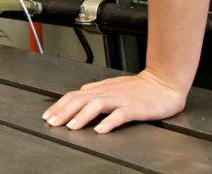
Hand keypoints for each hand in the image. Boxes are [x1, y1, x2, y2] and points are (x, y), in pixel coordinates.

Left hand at [43, 69, 187, 133]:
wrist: (164, 82)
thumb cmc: (140, 87)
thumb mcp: (113, 85)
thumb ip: (96, 90)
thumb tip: (79, 93)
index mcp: (101, 89)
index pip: (74, 95)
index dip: (59, 105)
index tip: (48, 116)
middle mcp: (107, 93)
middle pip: (81, 99)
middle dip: (64, 111)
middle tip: (52, 122)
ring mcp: (121, 99)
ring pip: (97, 105)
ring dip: (82, 115)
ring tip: (72, 126)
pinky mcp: (135, 107)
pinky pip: (120, 115)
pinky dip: (109, 122)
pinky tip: (101, 130)